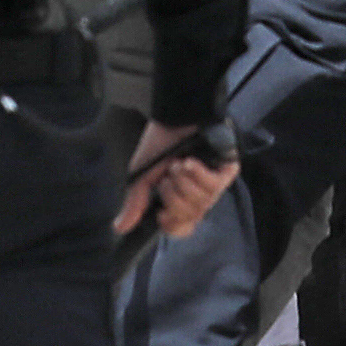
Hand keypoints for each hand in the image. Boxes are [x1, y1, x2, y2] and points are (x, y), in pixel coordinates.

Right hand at [113, 121, 237, 241]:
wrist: (174, 117)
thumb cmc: (159, 145)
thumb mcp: (141, 176)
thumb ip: (135, 203)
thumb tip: (119, 227)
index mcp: (178, 199)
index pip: (180, 228)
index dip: (171, 224)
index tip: (162, 213)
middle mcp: (197, 196)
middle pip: (189, 218)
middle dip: (173, 196)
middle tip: (167, 176)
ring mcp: (214, 185)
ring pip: (202, 203)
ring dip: (184, 182)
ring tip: (178, 163)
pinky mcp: (226, 172)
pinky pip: (213, 187)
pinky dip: (198, 174)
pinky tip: (190, 162)